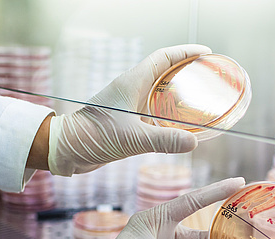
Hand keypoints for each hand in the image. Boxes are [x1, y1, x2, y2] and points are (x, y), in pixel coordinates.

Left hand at [47, 44, 211, 175]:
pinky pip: (152, 111)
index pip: (163, 58)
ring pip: (158, 92)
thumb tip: (193, 142)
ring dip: (178, 94)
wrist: (66, 149)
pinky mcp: (125, 120)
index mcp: (132, 83)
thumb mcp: (132, 139)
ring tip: (200, 100)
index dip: (185, 53)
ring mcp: (128, 105)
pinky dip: (168, 115)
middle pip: (164, 72)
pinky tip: (179, 127)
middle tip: (208, 77)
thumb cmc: (92, 136)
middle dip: (186, 72)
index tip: (206, 53)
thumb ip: (164, 140)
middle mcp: (131, 90)